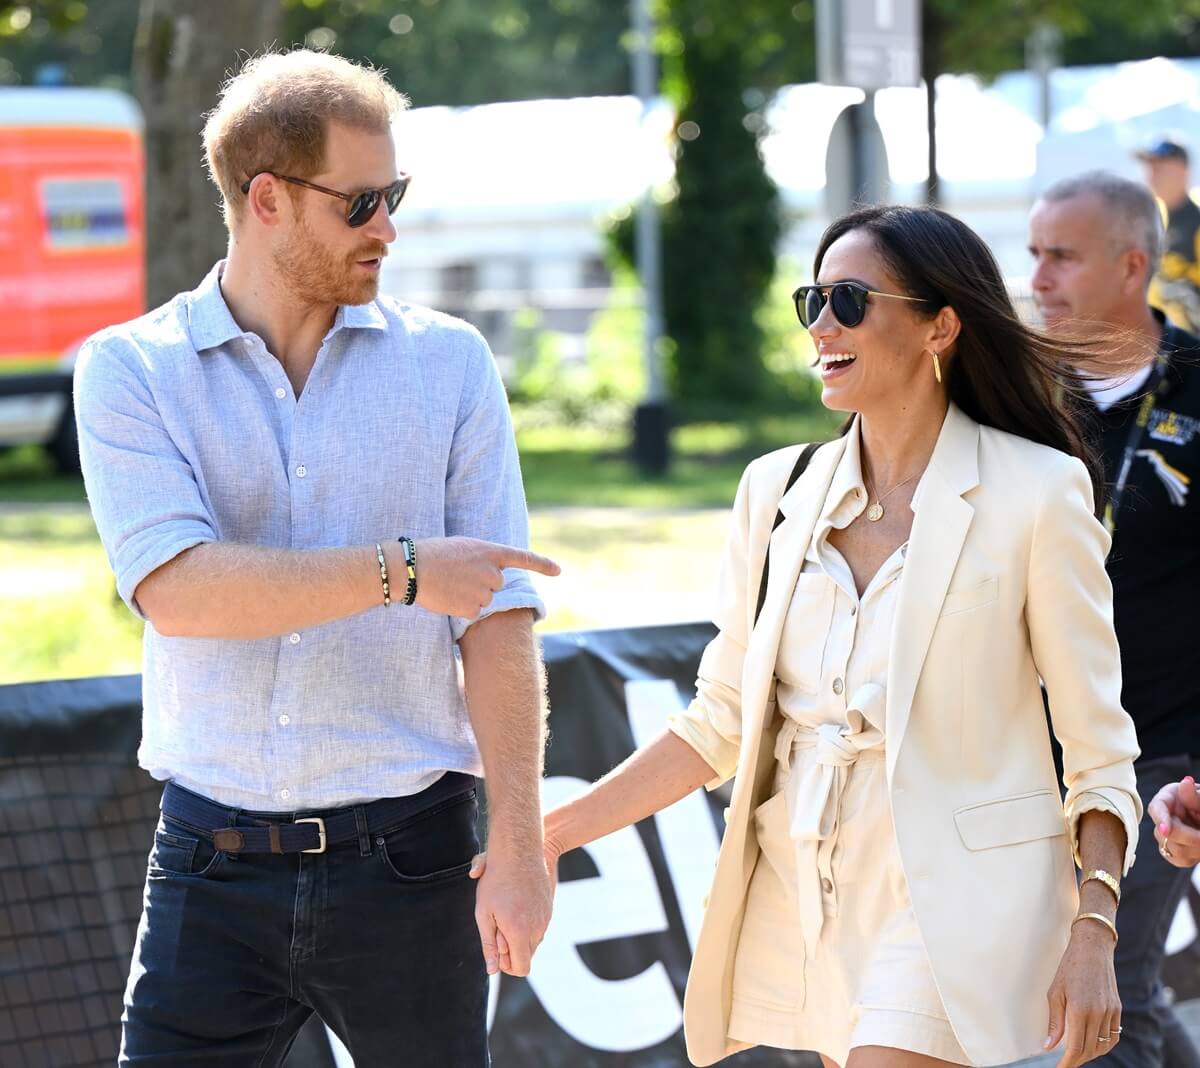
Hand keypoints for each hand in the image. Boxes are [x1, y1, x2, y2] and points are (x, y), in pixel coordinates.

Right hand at [407, 536, 559, 618]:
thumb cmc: (434, 554)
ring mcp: (484, 591)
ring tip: (450, 584)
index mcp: (491, 552)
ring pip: (485, 600)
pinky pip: (474, 612)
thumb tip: (495, 575)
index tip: (558, 570)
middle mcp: (492, 572)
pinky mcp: (473, 609)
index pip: (523, 557)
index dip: (542, 564)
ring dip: (471, 596)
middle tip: (459, 575)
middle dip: (482, 583)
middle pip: (497, 584)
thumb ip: (484, 558)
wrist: (412, 568)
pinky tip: (448, 596)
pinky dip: (462, 608)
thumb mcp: (464, 547)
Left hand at [468, 839, 555, 976]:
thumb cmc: (496, 880)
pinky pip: (540, 926)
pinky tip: (516, 902)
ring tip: (506, 910)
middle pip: (527, 956)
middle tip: (498, 924)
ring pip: (534, 941)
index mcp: (519, 932)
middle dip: (512, 949)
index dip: (506, 965)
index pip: (520, 968)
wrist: (520, 849)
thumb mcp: (484, 912)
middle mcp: (537, 928)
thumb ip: (489, 944)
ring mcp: (546, 918)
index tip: (496, 948)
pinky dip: (528, 923)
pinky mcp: (550, 908)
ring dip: (520, 935)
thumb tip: (492, 970)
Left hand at [1044, 919, 1120, 1065]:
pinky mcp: (1118, 1009)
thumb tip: (1049, 1046)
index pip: (1075, 1048)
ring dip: (1090, 1054)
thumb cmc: (1069, 968)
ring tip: (1076, 1054)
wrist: (1092, 948)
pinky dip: (1104, 1045)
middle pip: (1090, 1050)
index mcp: (1080, 1010)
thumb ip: (1054, 1021)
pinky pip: (1113, 1036)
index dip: (1067, 1063)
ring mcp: (1111, 1012)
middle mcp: (1098, 1014)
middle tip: (1065, 1062)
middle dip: (1077, 1060)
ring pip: (1103, 1046)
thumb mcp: (1055, 992)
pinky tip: (1094, 1044)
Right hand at [1149, 776, 1199, 867]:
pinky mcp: (1173, 852)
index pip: (1156, 809)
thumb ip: (1195, 795)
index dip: (1160, 819)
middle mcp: (1163, 818)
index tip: (1165, 830)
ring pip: (1172, 849)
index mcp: (1167, 799)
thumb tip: (1186, 782)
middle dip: (1190, 837)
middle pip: (1165, 834)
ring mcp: (1166, 836)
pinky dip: (1194, 856)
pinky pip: (1179, 859)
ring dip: (1195, 848)